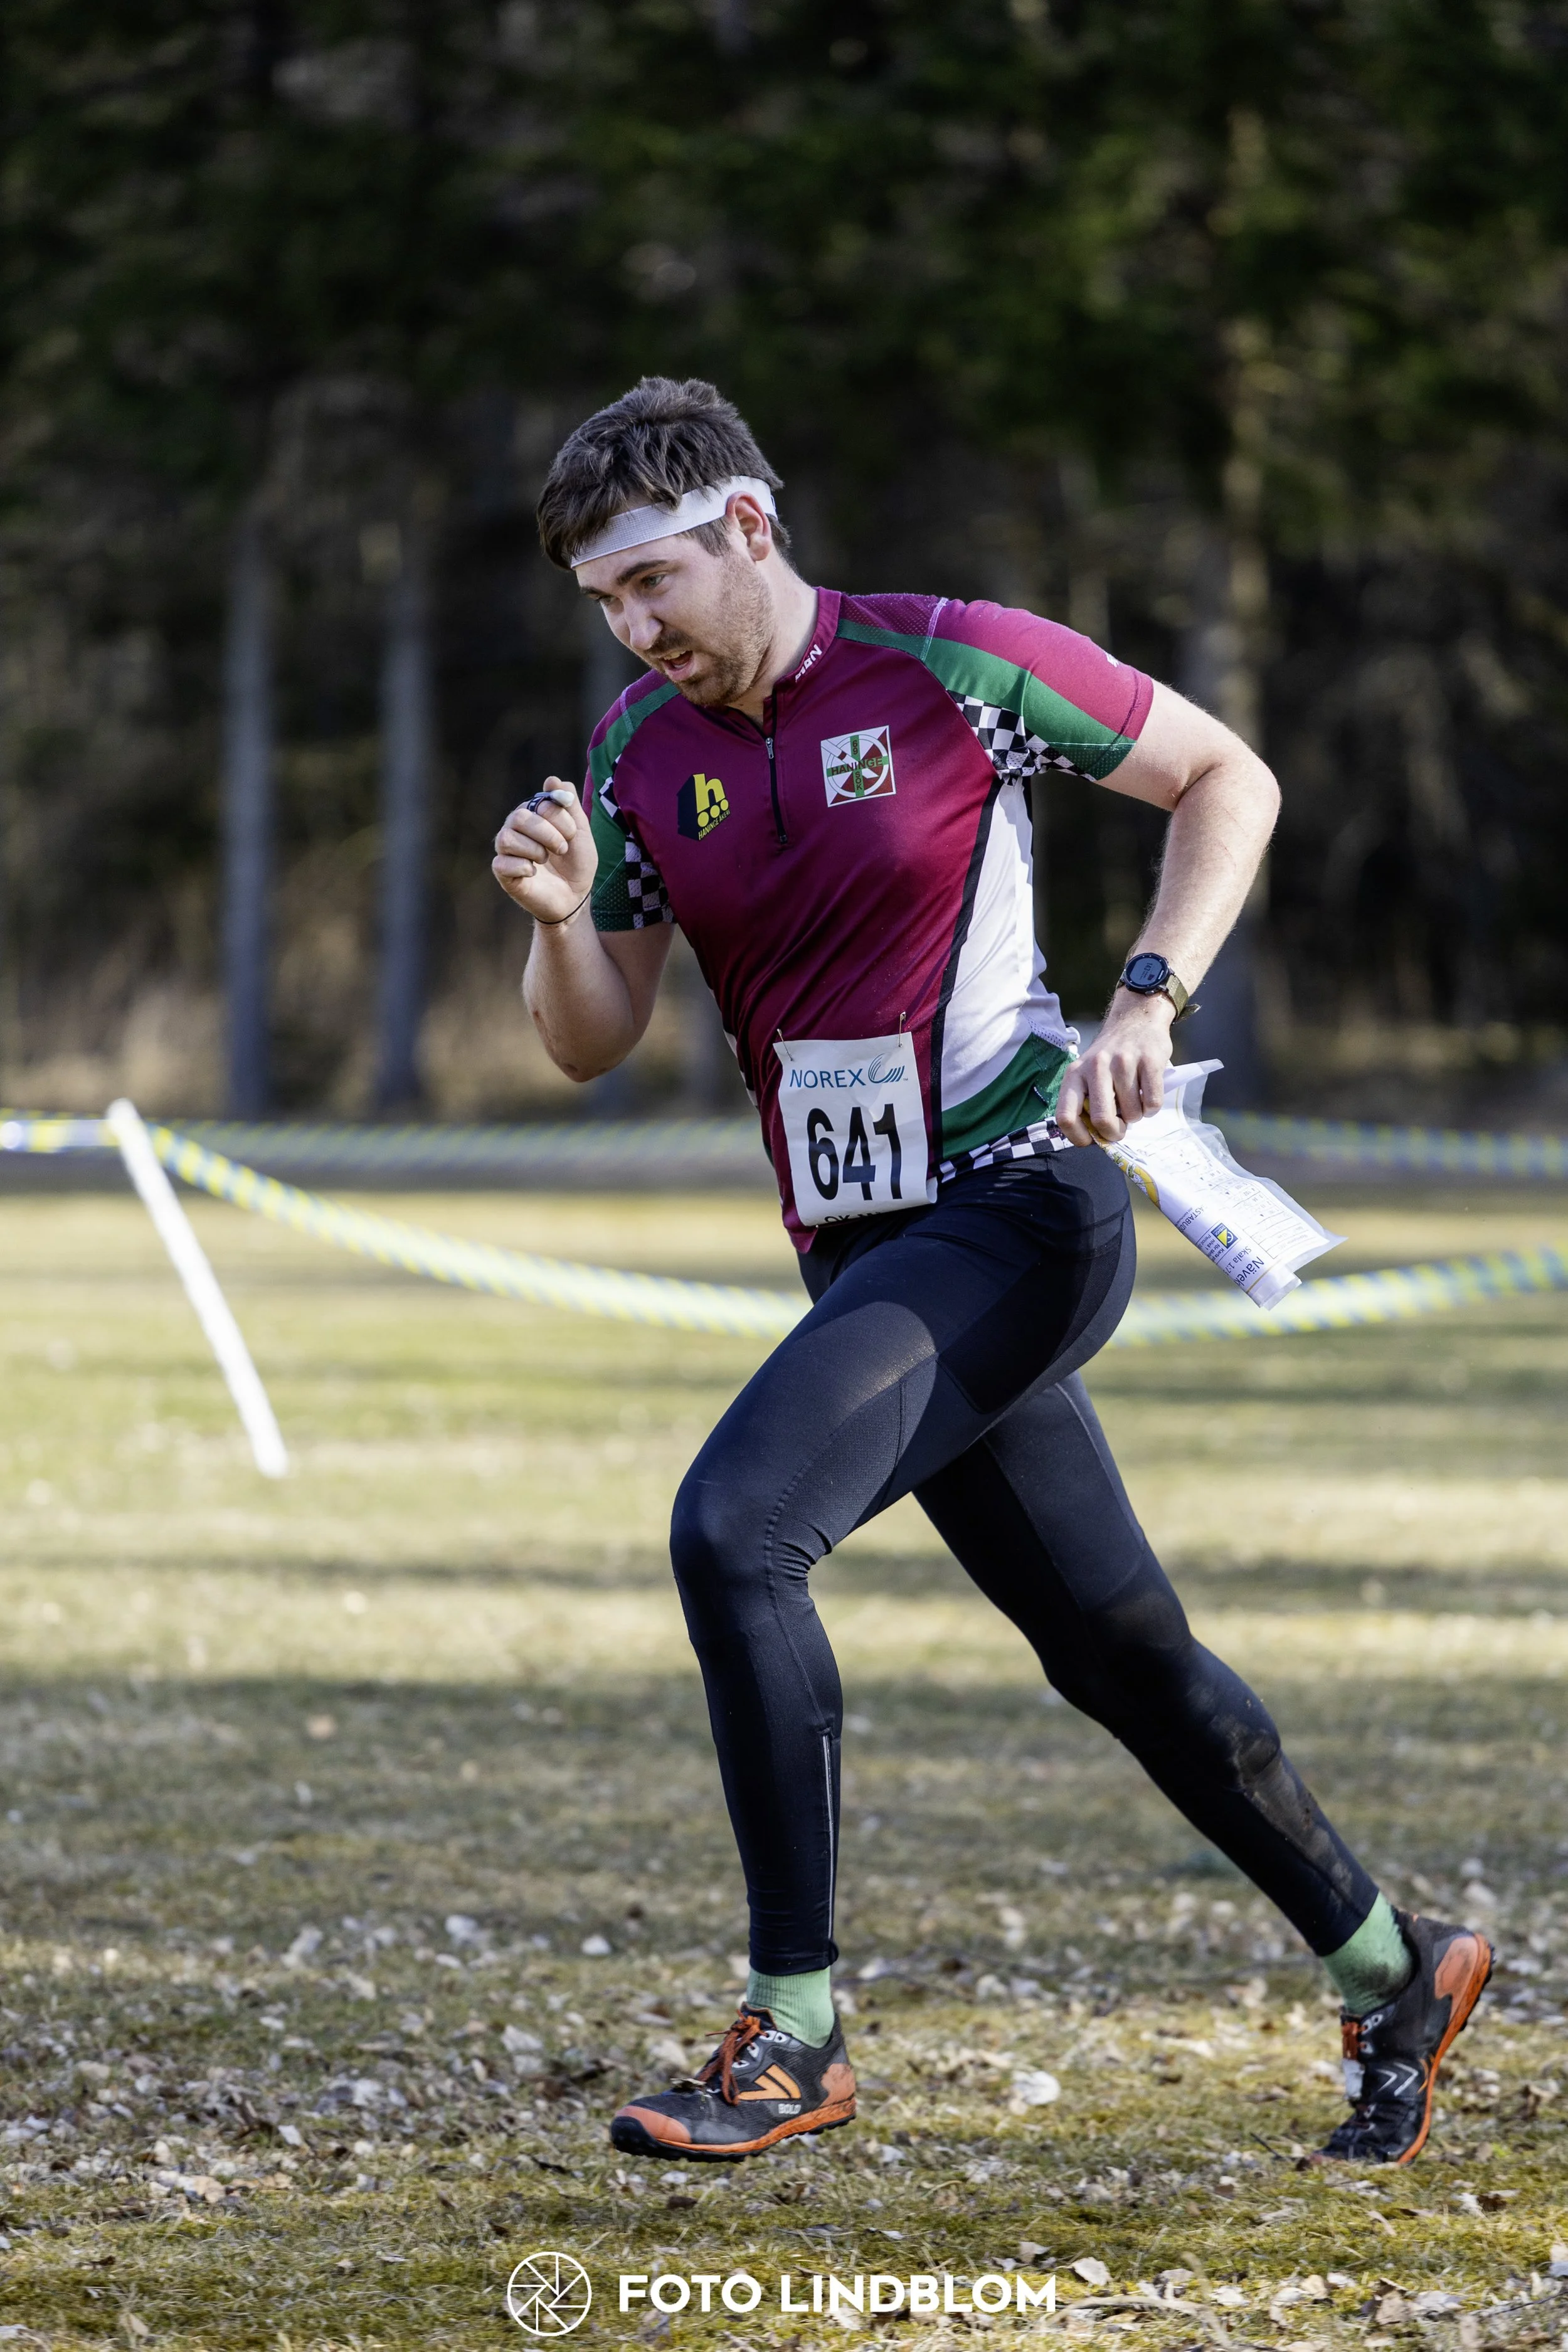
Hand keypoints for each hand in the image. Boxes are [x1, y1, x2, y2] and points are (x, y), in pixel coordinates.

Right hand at [492, 780, 596, 923]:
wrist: (575, 896)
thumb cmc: (576, 863)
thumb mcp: (581, 831)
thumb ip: (569, 804)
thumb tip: (552, 780)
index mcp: (533, 814)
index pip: (539, 802)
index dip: (559, 818)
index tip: (571, 835)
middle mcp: (515, 828)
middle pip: (518, 816)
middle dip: (546, 833)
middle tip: (561, 848)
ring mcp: (507, 850)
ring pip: (506, 837)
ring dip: (534, 850)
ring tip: (545, 860)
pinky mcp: (503, 872)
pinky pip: (502, 863)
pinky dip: (523, 868)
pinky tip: (534, 873)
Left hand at [1056, 991, 1175, 1146]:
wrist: (1136, 1019)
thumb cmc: (1110, 1056)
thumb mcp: (1088, 1073)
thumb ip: (1086, 1101)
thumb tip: (1095, 1136)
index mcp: (1075, 1074)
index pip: (1065, 1116)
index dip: (1078, 1137)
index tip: (1091, 1141)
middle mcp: (1096, 1067)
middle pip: (1102, 1119)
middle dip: (1114, 1132)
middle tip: (1120, 1128)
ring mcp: (1123, 1063)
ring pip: (1132, 1114)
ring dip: (1136, 1116)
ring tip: (1134, 1101)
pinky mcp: (1150, 1061)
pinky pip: (1152, 1102)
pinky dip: (1152, 1108)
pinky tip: (1147, 1096)